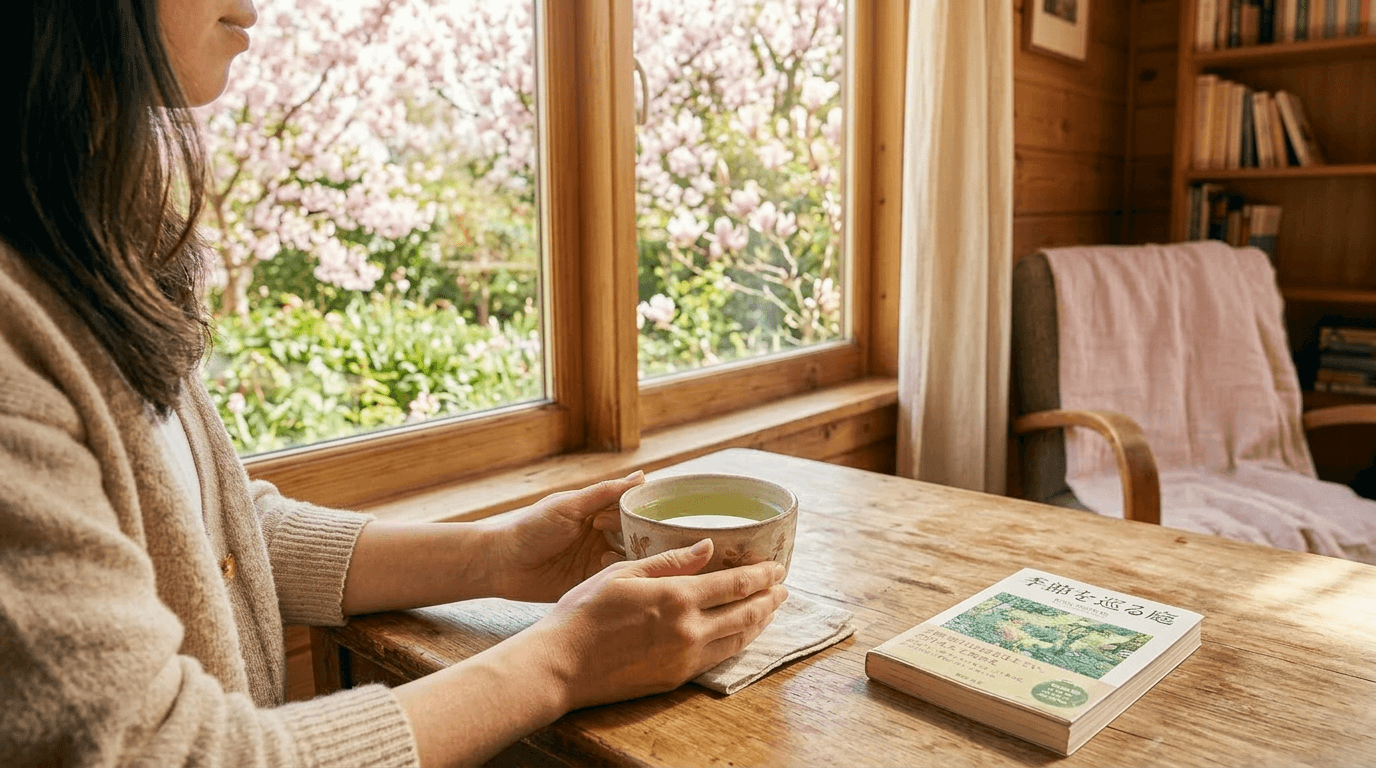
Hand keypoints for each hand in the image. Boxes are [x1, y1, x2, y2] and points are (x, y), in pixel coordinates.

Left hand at [483, 471, 643, 601]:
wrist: (502, 563)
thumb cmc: (530, 528)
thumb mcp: (569, 506)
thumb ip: (604, 493)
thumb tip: (642, 476)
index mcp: (598, 512)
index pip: (632, 510)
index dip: (639, 513)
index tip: (641, 516)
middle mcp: (602, 534)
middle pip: (636, 535)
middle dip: (640, 537)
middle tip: (634, 539)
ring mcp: (597, 559)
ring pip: (630, 558)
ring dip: (630, 556)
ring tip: (615, 552)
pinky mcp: (590, 581)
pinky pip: (614, 579)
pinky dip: (618, 574)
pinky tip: (605, 567)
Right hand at [524, 539, 788, 710]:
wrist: (561, 665)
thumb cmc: (583, 612)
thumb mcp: (624, 573)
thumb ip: (670, 561)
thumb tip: (708, 547)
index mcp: (678, 596)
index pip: (737, 584)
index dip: (763, 575)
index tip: (778, 567)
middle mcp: (690, 629)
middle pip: (746, 612)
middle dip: (769, 598)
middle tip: (782, 587)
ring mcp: (685, 658)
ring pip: (737, 638)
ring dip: (759, 622)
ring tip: (769, 608)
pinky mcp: (676, 678)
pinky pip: (719, 658)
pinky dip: (737, 642)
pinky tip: (740, 634)